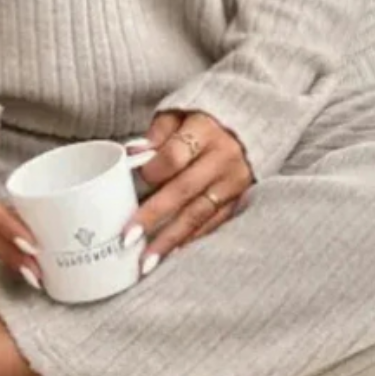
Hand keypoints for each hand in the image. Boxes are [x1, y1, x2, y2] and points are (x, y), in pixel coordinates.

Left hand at [120, 110, 253, 273]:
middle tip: (127, 238)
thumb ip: (157, 133)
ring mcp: (233, 182)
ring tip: (146, 261)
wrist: (247, 126)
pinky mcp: (239, 200)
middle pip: (184, 190)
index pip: (176, 155)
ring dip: (169, 239)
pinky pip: (213, 224)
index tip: (135, 180)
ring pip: (198, 214)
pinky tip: (171, 255)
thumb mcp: (179, 114)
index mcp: (205, 130)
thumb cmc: (201, 121)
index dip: (154, 170)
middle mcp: (223, 158)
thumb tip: (131, 153)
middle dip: (154, 216)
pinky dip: (190, 240)